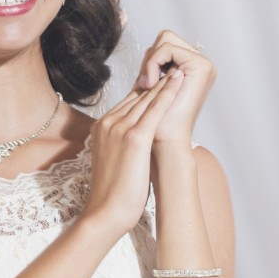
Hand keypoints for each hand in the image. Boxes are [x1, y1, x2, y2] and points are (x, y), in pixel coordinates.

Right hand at [83, 69, 185, 236]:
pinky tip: (178, 81)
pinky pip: (154, 109)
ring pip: (145, 98)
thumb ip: (120, 143)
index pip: (126, 102)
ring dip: (163, 81)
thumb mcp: (112, 160)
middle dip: (154, 82)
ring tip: (177, 67)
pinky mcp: (135, 137)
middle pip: (135, 95)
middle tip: (171, 67)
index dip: (144, 90)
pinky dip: (167, 92)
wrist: (105, 210)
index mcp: (101, 127)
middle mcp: (108, 122)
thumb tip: (137, 141)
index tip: (159, 81)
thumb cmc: (111, 192)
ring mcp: (119, 128)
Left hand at [134, 29, 215, 148]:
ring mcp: (204, 64)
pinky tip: (150, 84)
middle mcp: (201, 64)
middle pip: (165, 37)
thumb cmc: (156, 119)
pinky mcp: (201, 66)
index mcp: (192, 68)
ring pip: (165, 40)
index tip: (140, 85)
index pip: (163, 44)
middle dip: (149, 58)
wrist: (166, 139)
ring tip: (146, 86)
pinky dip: (153, 63)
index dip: (148, 61)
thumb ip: (154, 70)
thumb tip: (148, 52)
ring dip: (149, 62)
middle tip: (144, 84)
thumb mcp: (152, 89)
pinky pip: (167, 48)